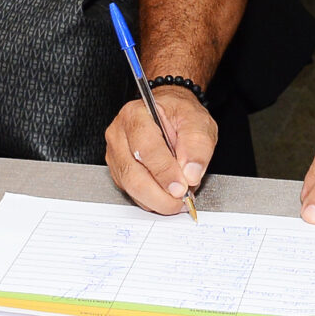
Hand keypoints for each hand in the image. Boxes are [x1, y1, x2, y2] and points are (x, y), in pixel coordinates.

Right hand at [105, 83, 216, 214]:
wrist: (169, 113)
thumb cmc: (179, 114)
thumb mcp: (198, 121)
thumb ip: (197, 145)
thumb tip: (190, 173)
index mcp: (136, 115)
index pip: (146, 148)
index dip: (165, 172)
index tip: (181, 188)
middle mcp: (119, 134)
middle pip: (132, 173)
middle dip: (159, 195)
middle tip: (180, 202)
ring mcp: (115, 153)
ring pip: (130, 187)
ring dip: (156, 200)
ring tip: (178, 200)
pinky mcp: (118, 170)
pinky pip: (131, 192)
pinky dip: (151, 200)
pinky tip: (166, 196)